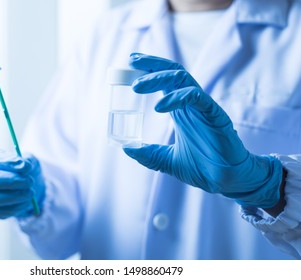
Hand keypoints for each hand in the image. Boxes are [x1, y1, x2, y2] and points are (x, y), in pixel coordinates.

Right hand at [0, 149, 45, 218]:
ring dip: (15, 196)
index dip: (8, 162)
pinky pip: (1, 212)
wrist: (32, 187)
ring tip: (31, 192)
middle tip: (30, 181)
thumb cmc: (28, 171)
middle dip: (11, 181)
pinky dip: (17, 206)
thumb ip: (27, 161)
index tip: (26, 166)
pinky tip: (27, 200)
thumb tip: (23, 166)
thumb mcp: (31, 162)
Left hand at [123, 53, 282, 207]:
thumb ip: (148, 154)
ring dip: (159, 78)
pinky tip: (160, 107)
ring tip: (138, 86)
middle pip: (172, 72)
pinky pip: (198, 97)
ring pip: (183, 79)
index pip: (165, 81)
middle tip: (131, 65)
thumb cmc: (202, 167)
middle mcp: (191, 105)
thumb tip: (126, 148)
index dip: (149, 68)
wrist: (226, 181)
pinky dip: (178, 97)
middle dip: (151, 65)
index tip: (131, 62)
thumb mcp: (166, 160)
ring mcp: (203, 108)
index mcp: (180, 111)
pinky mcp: (216, 116)